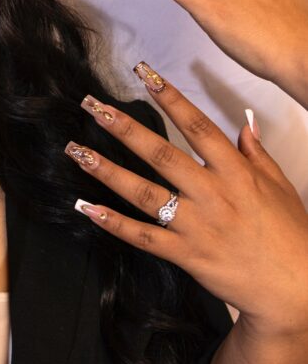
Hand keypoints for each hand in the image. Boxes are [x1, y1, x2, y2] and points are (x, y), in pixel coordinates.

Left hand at [67, 77, 307, 339]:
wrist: (296, 289)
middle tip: (92, 107)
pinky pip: (143, 237)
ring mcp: (196, 226)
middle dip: (124, 128)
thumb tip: (244, 125)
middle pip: (161, 155)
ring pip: (143, 193)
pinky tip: (87, 207)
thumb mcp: (280, 186)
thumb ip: (257, 154)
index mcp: (236, 173)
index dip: (170, 98)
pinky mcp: (186, 255)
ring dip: (107, 171)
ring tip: (77, 151)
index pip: (197, 127)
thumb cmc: (291, 236)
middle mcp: (212, 195)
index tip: (145, 74)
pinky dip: (114, 222)